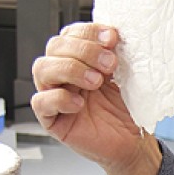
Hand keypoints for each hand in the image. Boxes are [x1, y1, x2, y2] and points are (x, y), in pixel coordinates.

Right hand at [31, 23, 161, 174]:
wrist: (133, 143)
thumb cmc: (127, 110)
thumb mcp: (127, 77)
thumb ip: (117, 55)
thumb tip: (114, 34)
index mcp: (81, 60)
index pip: (71, 34)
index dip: (88, 32)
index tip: (112, 37)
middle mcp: (64, 74)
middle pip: (55, 46)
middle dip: (84, 50)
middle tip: (109, 63)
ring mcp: (55, 95)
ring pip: (43, 68)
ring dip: (71, 69)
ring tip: (96, 82)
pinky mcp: (51, 119)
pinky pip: (40, 102)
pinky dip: (59, 98)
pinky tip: (79, 103)